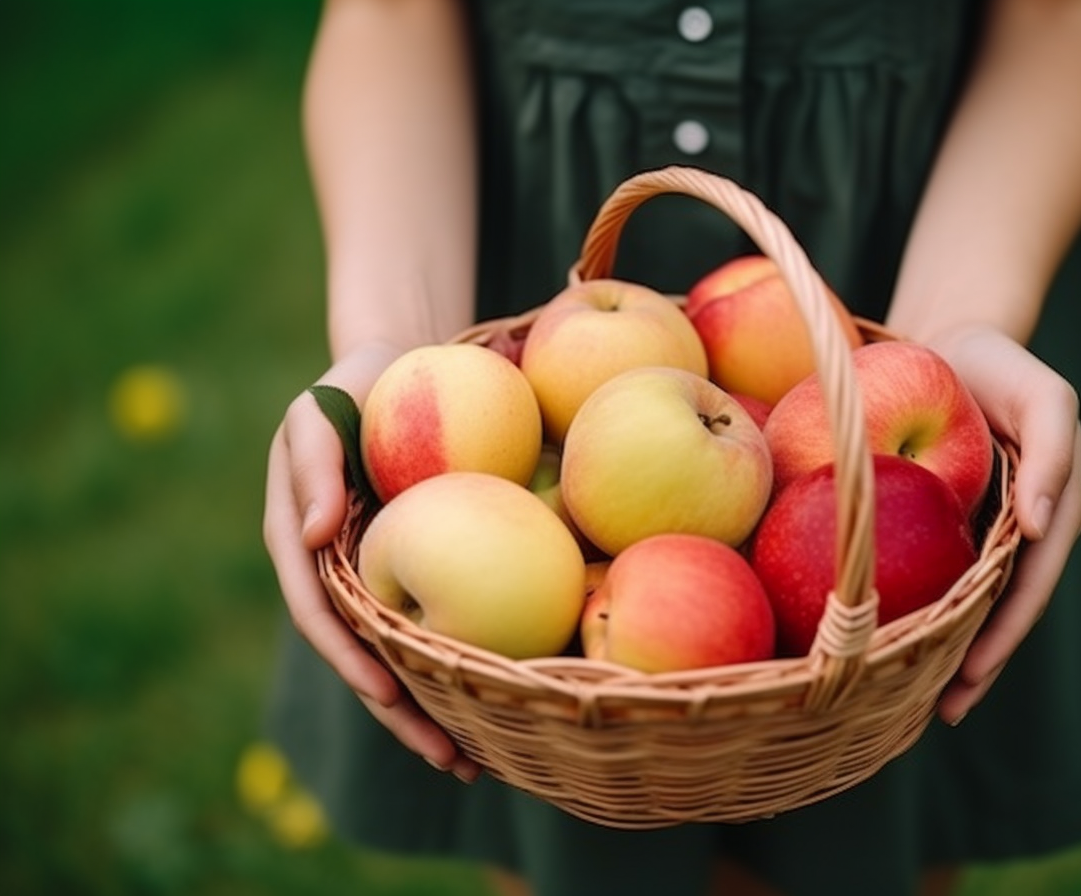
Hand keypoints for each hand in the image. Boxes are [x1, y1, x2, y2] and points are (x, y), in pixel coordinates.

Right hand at [262, 341, 480, 781]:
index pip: (320, 613)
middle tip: (449, 761)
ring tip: (475, 765)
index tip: (388, 695)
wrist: (402, 371)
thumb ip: (313, 464)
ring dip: (435, 713)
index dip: (350, 658)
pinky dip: (465, 664)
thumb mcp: (321, 408)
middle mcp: (338, 575)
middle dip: (402, 716)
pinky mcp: (421, 570)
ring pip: (403, 657)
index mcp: (301, 545)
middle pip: (364, 658)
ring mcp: (380, 578)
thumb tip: (314, 535)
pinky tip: (505, 699)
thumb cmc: (358, 385)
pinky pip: (441, 622)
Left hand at [925, 325, 1080, 725]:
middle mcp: (1022, 531)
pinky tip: (893, 640)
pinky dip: (925, 610)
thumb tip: (1040, 528)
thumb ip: (1053, 455)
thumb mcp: (1044, 395)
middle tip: (943, 711)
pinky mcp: (949, 523)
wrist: (951, 343)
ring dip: (950, 652)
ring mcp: (985, 532)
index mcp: (1052, 510)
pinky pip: (938, 574)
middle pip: (1002, 611)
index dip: (1004, 634)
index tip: (970, 675)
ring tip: (916, 702)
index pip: (1029, 586)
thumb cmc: (998, 364)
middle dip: (978, 664)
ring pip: (970, 603)